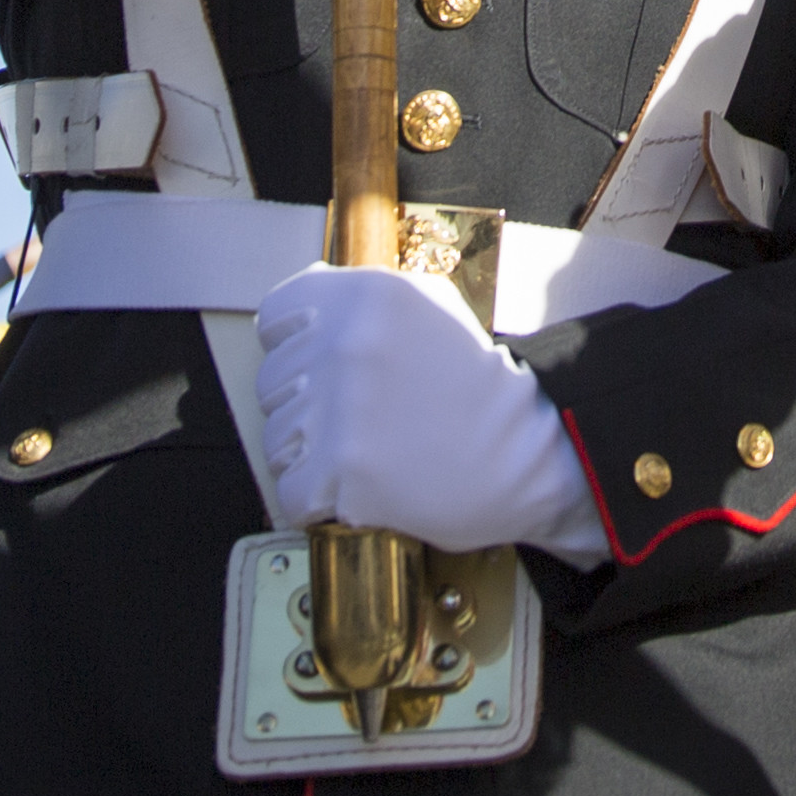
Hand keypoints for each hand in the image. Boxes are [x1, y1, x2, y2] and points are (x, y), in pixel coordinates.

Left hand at [253, 263, 607, 563]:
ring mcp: (341, 412)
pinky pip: (291, 492)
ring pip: (277, 439)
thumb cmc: (477, 385)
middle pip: (272, 382)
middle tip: (361, 416)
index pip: (275, 316)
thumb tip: (304, 294)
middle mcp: (348, 346)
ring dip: (310, 453)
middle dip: (307, 404)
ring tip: (365, 451)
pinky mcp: (341, 474)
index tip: (323, 365)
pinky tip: (357, 486)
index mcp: (366, 296)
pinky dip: (318, 500)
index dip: (296, 344)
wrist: (524, 454)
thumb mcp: (431, 307)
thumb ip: (362, 296)